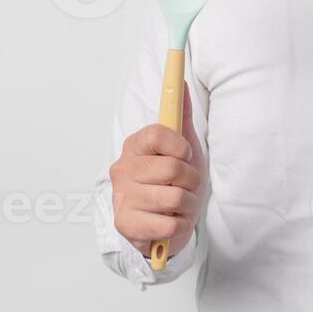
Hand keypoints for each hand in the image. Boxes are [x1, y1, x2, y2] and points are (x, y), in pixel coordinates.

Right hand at [110, 83, 206, 260]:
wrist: (162, 227)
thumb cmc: (173, 184)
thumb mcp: (182, 150)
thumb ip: (181, 118)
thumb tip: (183, 84)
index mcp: (135, 146)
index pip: (157, 134)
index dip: (180, 146)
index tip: (185, 154)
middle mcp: (123, 169)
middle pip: (172, 169)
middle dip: (191, 181)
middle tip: (185, 185)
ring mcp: (122, 197)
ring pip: (174, 198)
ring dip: (187, 205)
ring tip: (179, 205)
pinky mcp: (126, 225)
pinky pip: (169, 224)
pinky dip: (178, 226)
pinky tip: (169, 222)